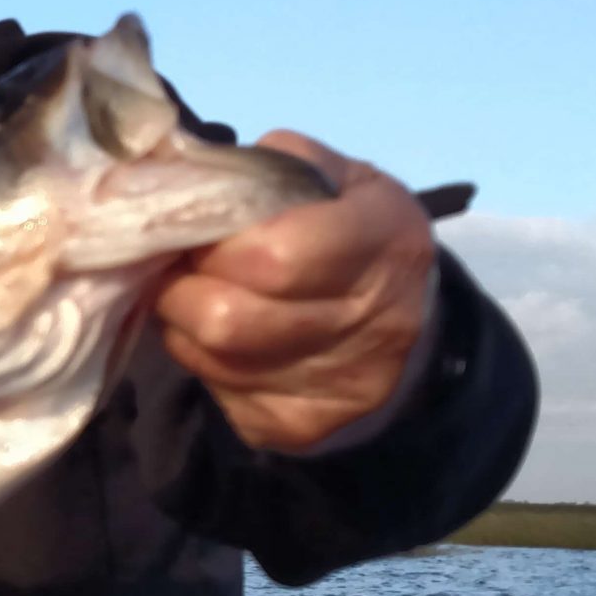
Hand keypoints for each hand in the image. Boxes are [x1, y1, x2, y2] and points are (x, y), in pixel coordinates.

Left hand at [154, 130, 433, 453]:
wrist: (412, 328)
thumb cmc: (359, 234)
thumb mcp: (338, 179)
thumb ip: (272, 167)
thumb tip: (190, 180)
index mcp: (384, 241)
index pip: (270, 255)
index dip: (213, 242)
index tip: (198, 228)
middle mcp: (372, 322)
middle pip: (228, 318)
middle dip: (183, 286)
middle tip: (184, 265)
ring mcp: (339, 387)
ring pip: (212, 359)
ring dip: (184, 323)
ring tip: (198, 294)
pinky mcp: (302, 427)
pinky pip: (218, 393)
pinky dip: (202, 361)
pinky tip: (221, 339)